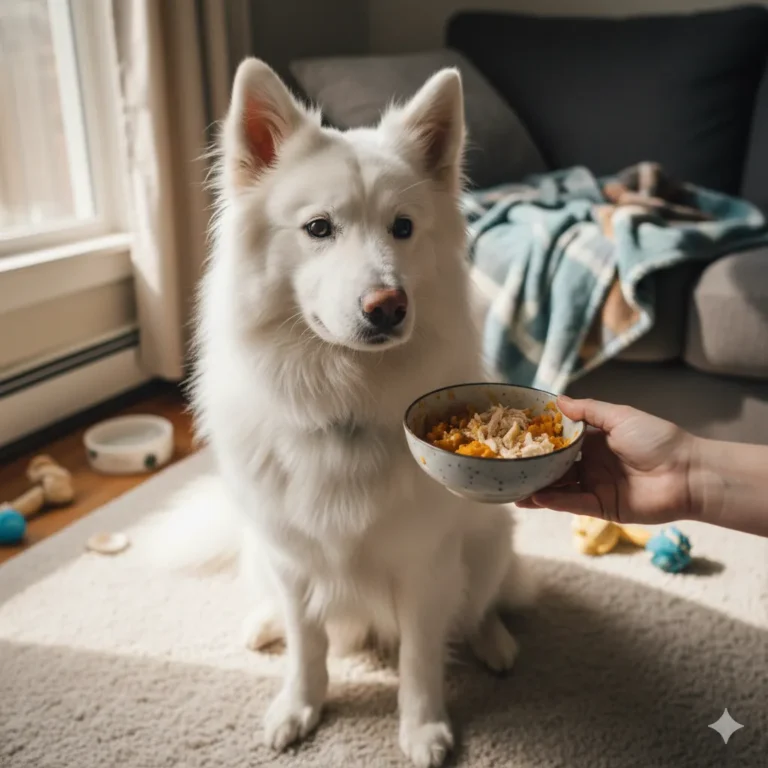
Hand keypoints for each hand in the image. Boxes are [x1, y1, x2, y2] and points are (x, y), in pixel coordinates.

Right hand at [517, 396, 695, 524]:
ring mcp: (595, 487)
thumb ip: (588, 411)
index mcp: (595, 442)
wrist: (687, 473)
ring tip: (513, 488)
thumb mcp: (620, 416)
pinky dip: (554, 501)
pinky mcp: (602, 507)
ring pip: (559, 488)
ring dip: (537, 488)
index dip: (539, 441)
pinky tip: (536, 497)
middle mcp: (592, 464)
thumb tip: (558, 400)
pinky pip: (573, 503)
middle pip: (555, 467)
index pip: (560, 442)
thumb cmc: (657, 439)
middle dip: (532, 468)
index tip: (516, 438)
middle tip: (507, 467)